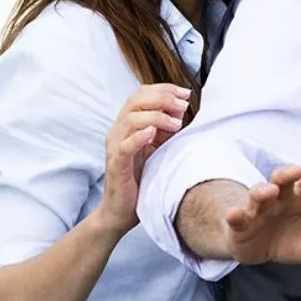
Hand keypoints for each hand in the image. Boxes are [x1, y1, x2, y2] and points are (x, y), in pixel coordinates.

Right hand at [97, 83, 190, 232]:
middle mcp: (118, 131)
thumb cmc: (140, 179)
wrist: (121, 211)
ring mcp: (115, 147)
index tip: (185, 93)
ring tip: (176, 124)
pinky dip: (139, 137)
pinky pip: (124, 146)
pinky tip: (153, 134)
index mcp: (127, 124)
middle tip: (183, 106)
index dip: (163, 89)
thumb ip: (165, 129)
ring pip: (131, 119)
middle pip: (135, 101)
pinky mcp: (115, 165)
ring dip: (156, 117)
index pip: (141, 94)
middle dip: (162, 98)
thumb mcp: (157, 148)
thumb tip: (181, 109)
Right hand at [224, 164, 300, 264]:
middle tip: (295, 170)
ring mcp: (259, 208)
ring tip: (267, 191)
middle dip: (288, 173)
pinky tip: (234, 214)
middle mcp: (282, 197)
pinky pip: (237, 217)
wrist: (262, 249)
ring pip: (259, 193)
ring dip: (261, 190)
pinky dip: (234, 215)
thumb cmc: (296, 239)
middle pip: (284, 180)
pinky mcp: (241, 223)